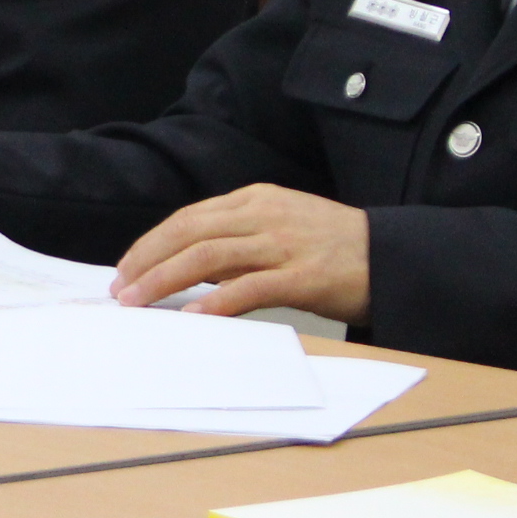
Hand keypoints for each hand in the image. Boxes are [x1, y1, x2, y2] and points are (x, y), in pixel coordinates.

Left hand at [112, 184, 369, 324]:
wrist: (395, 256)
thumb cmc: (333, 247)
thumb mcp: (279, 227)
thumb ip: (236, 241)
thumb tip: (185, 268)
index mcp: (255, 199)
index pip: (188, 218)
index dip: (151, 244)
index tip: (127, 269)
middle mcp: (265, 215)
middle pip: (189, 232)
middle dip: (147, 261)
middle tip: (121, 290)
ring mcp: (284, 244)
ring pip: (209, 256)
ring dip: (165, 280)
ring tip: (139, 303)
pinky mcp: (305, 276)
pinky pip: (249, 287)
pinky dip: (215, 303)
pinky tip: (192, 318)